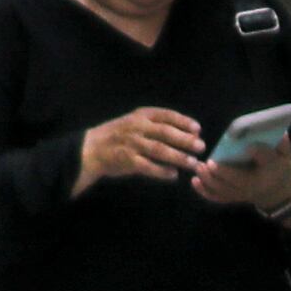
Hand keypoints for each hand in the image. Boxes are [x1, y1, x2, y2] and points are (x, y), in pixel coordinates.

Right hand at [74, 107, 202, 195]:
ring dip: (178, 157)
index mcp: (140, 116)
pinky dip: (162, 171)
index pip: (166, 115)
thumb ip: (155, 126)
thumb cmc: (117, 136)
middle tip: (201, 147)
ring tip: (193, 163)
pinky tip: (173, 175)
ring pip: (160, 150)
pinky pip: (148, 166)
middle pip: (166, 133)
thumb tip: (187, 133)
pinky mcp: (127, 160)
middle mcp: (137, 128)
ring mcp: (131, 144)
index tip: (198, 129)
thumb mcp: (134, 122)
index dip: (183, 121)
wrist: (90, 149)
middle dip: (185, 140)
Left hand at [192, 139, 290, 211]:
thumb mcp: (285, 155)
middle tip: (209, 162)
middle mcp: (256, 185)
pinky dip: (205, 191)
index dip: (259, 152)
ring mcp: (243, 194)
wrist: (277, 191)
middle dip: (223, 172)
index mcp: (272, 170)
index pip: (266, 160)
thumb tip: (273, 128)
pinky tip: (194, 181)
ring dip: (209, 180)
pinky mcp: (233, 198)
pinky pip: (218, 198)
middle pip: (238, 180)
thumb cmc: (279, 167)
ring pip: (224, 190)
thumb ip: (281, 143)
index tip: (248, 145)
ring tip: (198, 167)